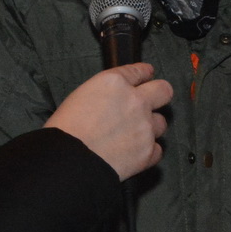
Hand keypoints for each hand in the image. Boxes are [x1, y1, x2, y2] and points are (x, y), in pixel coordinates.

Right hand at [44, 64, 171, 180]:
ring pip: (160, 123)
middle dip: (159, 95)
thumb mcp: (80, 96)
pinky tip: (134, 153)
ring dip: (150, 127)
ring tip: (133, 135)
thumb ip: (106, 93)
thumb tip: (114, 99)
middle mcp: (135, 101)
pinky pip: (157, 149)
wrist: (70, 160)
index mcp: (115, 83)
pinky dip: (148, 151)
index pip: (139, 71)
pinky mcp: (148, 151)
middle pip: (164, 91)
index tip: (147, 75)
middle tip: (152, 101)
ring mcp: (145, 126)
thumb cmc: (66, 130)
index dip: (144, 74)